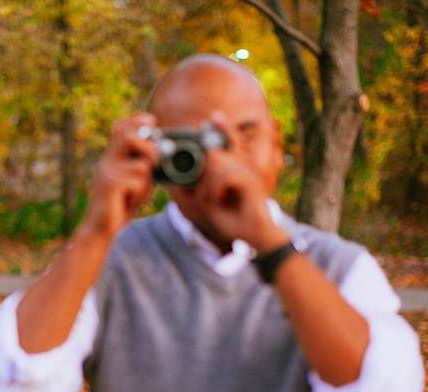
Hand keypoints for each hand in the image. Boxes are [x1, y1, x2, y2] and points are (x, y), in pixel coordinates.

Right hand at [80, 113, 158, 238]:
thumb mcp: (132, 183)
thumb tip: (162, 155)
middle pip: (127, 135)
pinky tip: (131, 203)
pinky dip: (142, 194)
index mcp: (111, 159)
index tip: (151, 121)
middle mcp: (107, 162)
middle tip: (156, 162)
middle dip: (149, 146)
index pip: (120, 128)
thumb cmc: (118, 207)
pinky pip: (138, 182)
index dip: (137, 121)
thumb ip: (142, 169)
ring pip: (142, 165)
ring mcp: (107, 173)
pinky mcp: (110, 186)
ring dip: (147, 183)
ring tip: (138, 195)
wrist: (99, 229)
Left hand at [196, 111, 288, 251]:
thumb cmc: (231, 220)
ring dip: (208, 186)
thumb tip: (173, 180)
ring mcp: (248, 171)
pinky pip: (225, 177)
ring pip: (217, 164)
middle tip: (208, 198)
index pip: (228, 140)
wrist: (253, 238)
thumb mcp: (207, 203)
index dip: (223, 126)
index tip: (214, 116)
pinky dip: (217, 191)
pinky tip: (219, 202)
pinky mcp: (250, 181)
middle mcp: (243, 165)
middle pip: (214, 154)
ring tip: (213, 202)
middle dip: (203, 177)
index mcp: (235, 167)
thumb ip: (194, 188)